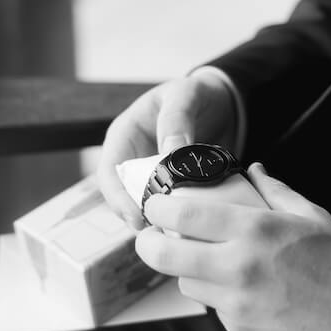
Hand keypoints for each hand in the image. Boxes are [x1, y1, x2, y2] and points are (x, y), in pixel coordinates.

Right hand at [98, 72, 237, 228]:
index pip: (109, 173)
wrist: (221, 101)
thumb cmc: (196, 93)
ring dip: (159, 222)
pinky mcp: (173, 189)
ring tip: (177, 237)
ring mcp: (152, 177)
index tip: (137, 217)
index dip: (118, 198)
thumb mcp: (184, 96)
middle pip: (124, 198)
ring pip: (146, 208)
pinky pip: (170, 209)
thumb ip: (176, 119)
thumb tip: (170, 151)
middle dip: (138, 218)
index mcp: (124, 136)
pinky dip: (178, 220)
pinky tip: (193, 230)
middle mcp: (133, 159)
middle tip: (160, 234)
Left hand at [136, 164, 330, 330]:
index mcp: (254, 230)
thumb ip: (274, 190)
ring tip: (210, 261)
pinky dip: (222, 297)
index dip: (159, 207)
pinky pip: (216, 309)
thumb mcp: (312, 216)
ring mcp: (237, 305)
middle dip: (148, 243)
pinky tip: (249, 291)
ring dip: (189, 270)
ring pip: (187, 283)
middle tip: (150, 237)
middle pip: (164, 255)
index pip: (183, 213)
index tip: (156, 204)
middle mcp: (238, 267)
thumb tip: (252, 168)